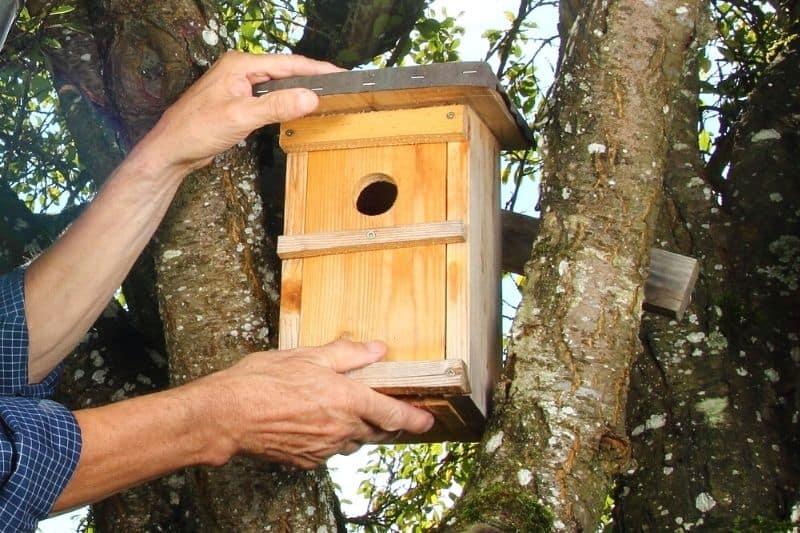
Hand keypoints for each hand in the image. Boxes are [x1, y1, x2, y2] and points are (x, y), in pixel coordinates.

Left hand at [134, 51, 341, 172]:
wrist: (171, 150)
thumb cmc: (197, 130)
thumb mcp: (241, 116)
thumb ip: (277, 106)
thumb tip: (310, 97)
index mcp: (240, 65)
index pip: (288, 64)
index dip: (317, 70)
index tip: (340, 75)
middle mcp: (240, 70)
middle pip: (285, 72)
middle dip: (311, 79)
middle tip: (339, 87)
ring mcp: (238, 86)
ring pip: (277, 86)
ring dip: (299, 91)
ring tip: (325, 96)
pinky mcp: (238, 102)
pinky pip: (269, 98)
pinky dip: (285, 103)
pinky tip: (297, 109)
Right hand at [193, 340, 434, 468]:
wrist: (227, 415)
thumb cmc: (263, 381)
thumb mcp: (308, 355)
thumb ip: (348, 353)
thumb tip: (377, 349)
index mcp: (347, 400)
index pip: (393, 414)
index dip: (414, 418)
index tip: (427, 421)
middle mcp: (341, 428)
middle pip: (378, 431)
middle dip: (387, 423)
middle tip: (387, 411)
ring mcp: (323, 448)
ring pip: (353, 442)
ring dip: (358, 430)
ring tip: (344, 412)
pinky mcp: (306, 460)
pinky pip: (329, 451)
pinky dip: (331, 438)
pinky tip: (315, 423)